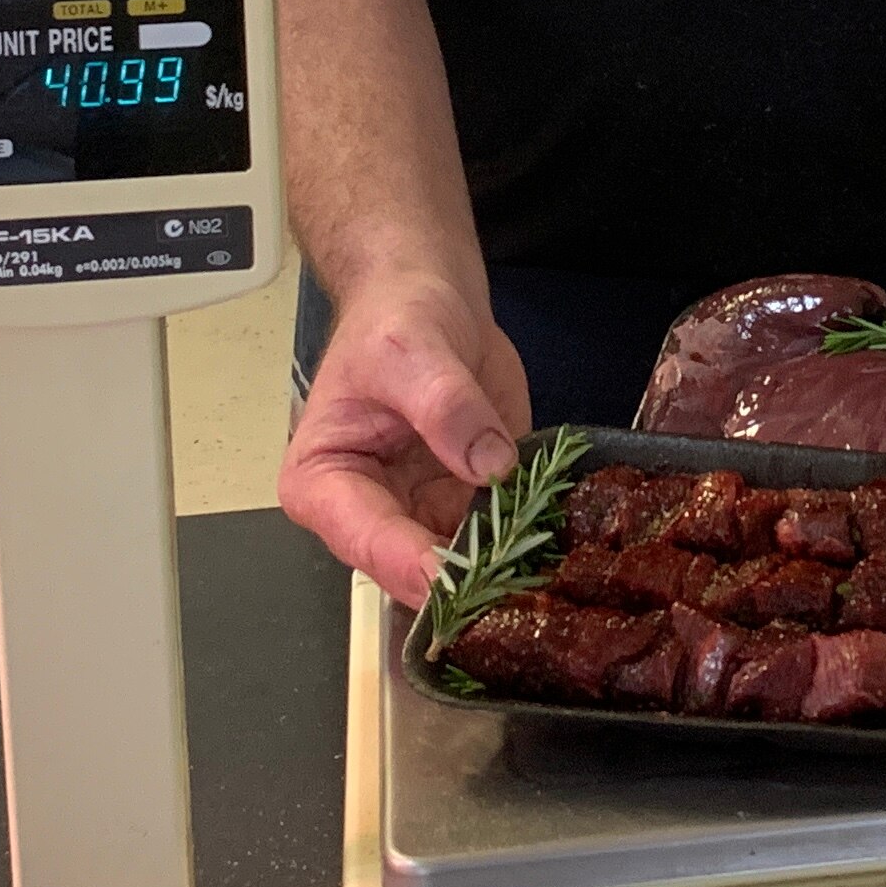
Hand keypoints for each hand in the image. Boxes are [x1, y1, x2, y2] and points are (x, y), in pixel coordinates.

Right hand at [279, 273, 531, 603]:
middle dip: (464, 583)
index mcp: (323, 484)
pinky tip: (562, 549)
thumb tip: (489, 465)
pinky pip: (500, 538)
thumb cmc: (396, 319)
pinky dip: (529, 543)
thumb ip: (445, 405)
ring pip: (461, 567)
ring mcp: (421, 515)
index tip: (461, 581)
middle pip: (412, 571)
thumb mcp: (413, 350)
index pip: (367, 541)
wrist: (429, 297)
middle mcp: (368, 514)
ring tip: (546, 576)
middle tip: (515, 589)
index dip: (413, 566)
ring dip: (503, 572)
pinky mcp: (468, 505)